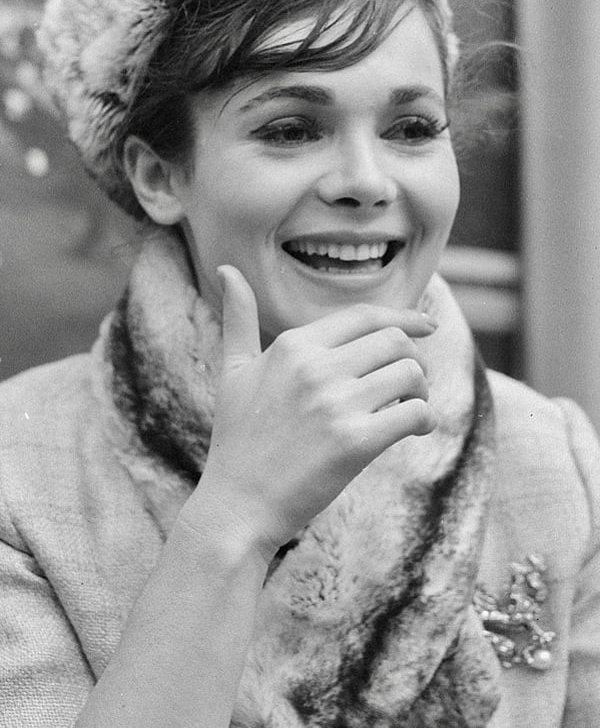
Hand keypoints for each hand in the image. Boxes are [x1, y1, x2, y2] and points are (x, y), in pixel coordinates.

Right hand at [197, 266, 436, 556]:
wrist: (236, 506)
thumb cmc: (237, 439)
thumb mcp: (233, 371)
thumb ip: (238, 318)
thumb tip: (227, 270)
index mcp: (292, 345)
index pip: (365, 316)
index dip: (404, 317)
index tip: (428, 326)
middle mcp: (315, 367)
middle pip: (394, 340)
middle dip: (413, 358)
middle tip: (411, 384)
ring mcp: (335, 403)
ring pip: (410, 373)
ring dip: (421, 390)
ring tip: (410, 407)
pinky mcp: (355, 442)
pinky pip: (415, 413)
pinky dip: (424, 419)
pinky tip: (415, 430)